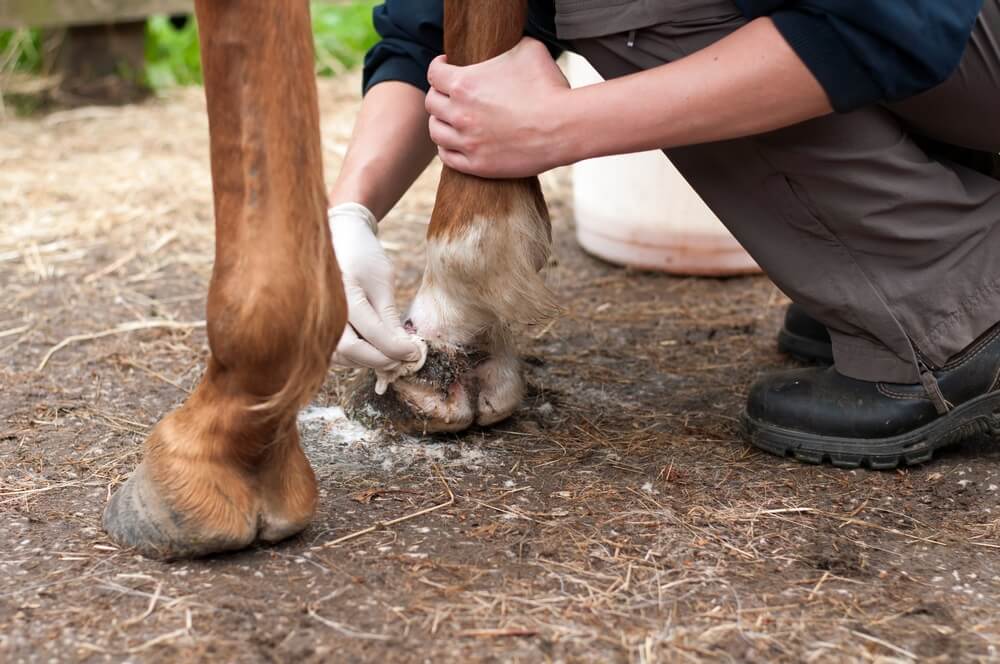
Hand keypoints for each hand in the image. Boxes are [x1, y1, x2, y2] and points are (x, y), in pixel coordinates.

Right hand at [329, 203, 422, 378]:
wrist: (336, 239)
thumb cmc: (363, 256)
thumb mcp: (382, 281)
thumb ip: (389, 317)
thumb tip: (405, 350)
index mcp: (343, 292)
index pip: (373, 333)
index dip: (397, 348)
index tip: (415, 353)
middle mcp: (323, 308)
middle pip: (351, 351)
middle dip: (382, 359)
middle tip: (404, 359)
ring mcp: (315, 318)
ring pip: (342, 356)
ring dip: (369, 360)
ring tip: (391, 353)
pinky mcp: (316, 327)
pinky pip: (335, 352)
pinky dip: (356, 356)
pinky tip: (374, 348)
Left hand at [426, 37, 573, 177]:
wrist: (564, 127)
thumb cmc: (549, 87)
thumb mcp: (528, 51)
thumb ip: (506, 46)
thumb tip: (505, 46)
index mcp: (465, 83)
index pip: (434, 73)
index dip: (438, 67)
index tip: (445, 66)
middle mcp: (460, 113)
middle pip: (432, 103)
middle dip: (439, 95)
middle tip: (449, 95)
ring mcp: (468, 141)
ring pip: (436, 131)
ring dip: (441, 123)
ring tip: (450, 120)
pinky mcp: (478, 165)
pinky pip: (448, 157)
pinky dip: (447, 148)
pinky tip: (455, 142)